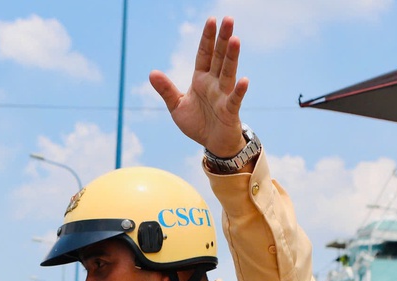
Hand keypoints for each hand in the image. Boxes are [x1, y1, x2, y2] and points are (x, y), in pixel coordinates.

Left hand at [149, 16, 248, 156]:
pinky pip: (234, 99)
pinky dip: (239, 91)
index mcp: (201, 79)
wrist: (212, 143)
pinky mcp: (230, 111)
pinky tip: (244, 80)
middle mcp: (214, 83)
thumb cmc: (197, 122)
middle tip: (228, 19)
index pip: (204, 54)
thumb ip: (166, 90)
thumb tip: (152, 73)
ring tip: (235, 40)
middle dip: (223, 39)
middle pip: (219, 57)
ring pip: (228, 73)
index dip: (207, 38)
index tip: (212, 20)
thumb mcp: (177, 105)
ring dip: (232, 57)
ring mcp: (223, 95)